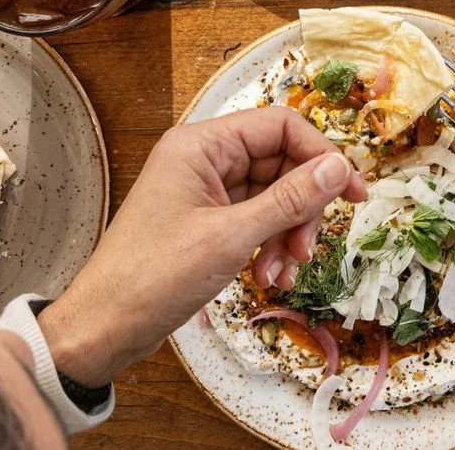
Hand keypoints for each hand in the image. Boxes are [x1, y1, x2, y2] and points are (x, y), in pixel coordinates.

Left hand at [38, 106, 366, 385]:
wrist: (103, 328)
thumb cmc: (152, 277)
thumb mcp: (230, 237)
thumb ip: (288, 200)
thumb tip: (338, 168)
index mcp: (200, 145)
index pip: (280, 127)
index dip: (320, 155)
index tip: (351, 193)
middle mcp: (203, 160)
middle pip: (279, 163)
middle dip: (301, 206)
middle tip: (310, 245)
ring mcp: (205, 192)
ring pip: (271, 196)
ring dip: (288, 233)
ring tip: (284, 270)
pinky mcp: (206, 222)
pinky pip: (255, 220)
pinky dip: (270, 246)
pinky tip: (269, 276)